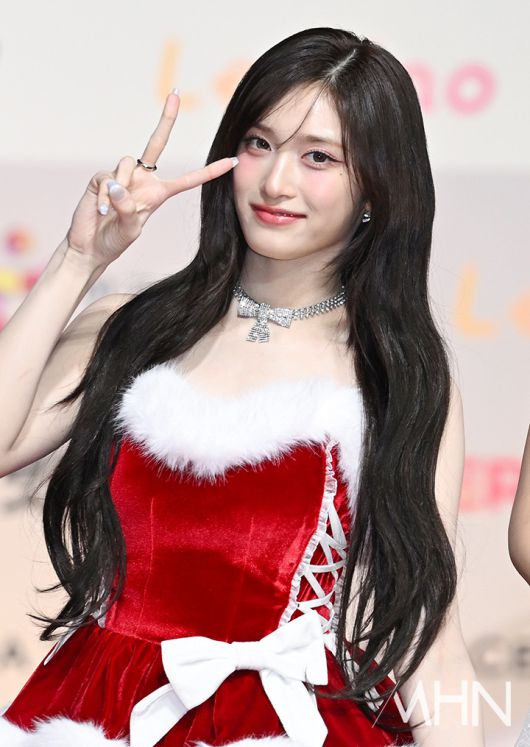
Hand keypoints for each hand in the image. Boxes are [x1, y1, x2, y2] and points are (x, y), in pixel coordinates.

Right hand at [65, 90, 236, 268]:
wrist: (90, 245)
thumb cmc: (115, 240)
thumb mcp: (130, 229)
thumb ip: (128, 208)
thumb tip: (119, 185)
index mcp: (158, 193)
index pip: (188, 180)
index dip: (210, 172)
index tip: (232, 160)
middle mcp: (143, 179)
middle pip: (156, 143)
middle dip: (166, 119)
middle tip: (175, 93)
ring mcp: (122, 176)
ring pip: (127, 164)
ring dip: (121, 188)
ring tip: (111, 211)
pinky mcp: (102, 177)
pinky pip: (107, 178)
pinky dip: (105, 196)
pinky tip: (102, 210)